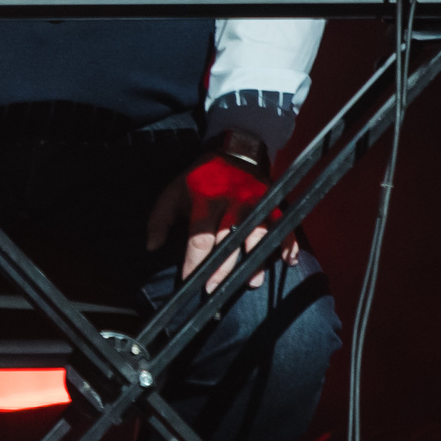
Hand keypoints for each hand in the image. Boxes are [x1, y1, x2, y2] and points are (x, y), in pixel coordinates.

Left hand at [146, 154, 290, 293]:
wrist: (234, 150)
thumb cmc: (200, 178)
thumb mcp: (173, 191)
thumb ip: (159, 219)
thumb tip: (152, 247)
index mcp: (206, 199)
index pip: (200, 237)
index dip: (194, 262)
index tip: (190, 281)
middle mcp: (233, 201)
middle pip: (229, 240)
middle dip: (222, 269)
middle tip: (216, 290)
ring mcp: (256, 202)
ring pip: (258, 235)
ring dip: (256, 260)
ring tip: (252, 282)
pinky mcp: (272, 201)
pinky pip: (283, 223)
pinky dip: (288, 242)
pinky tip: (288, 259)